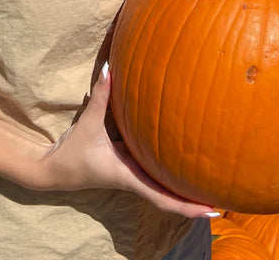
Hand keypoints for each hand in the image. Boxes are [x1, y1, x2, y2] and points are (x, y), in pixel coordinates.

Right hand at [36, 64, 218, 218]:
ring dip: (184, 192)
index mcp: (128, 177)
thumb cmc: (73, 153)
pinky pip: (154, 177)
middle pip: (170, 199)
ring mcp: (132, 177)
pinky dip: (169, 178)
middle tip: (224, 203)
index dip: (188, 206)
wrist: (53, 171)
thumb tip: (109, 68)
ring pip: (163, 190)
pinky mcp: (127, 169)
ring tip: (211, 188)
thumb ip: (100, 96)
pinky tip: (181, 168)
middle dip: (195, 203)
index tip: (212, 210)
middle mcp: (134, 180)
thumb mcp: (88, 123)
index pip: (163, 198)